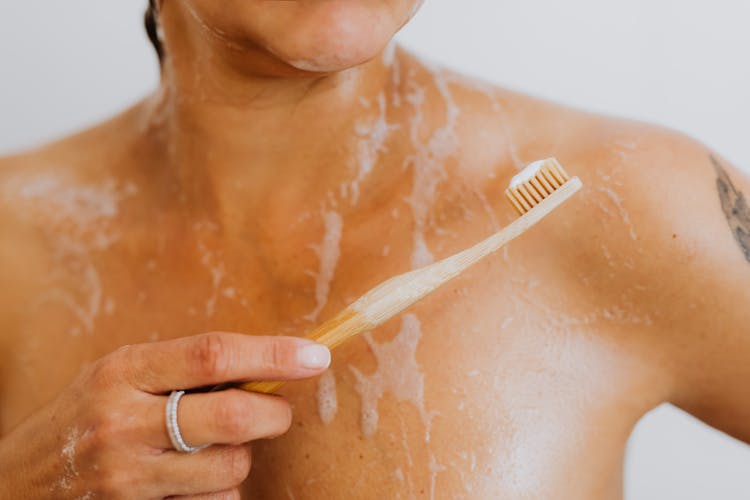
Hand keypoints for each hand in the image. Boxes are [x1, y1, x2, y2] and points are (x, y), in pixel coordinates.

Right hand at [0, 332, 330, 498]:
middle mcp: (124, 422)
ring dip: (241, 456)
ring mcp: (128, 476)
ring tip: (215, 446)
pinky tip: (193, 479)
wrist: (18, 484)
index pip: (212, 354)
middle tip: (278, 411)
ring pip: (230, 466)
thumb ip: (181, 370)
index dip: (272, 354)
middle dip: (273, 413)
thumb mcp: (119, 375)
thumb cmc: (83, 417)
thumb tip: (265, 368)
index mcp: (123, 371)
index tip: (315, 356)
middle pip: (233, 416)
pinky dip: (219, 491)